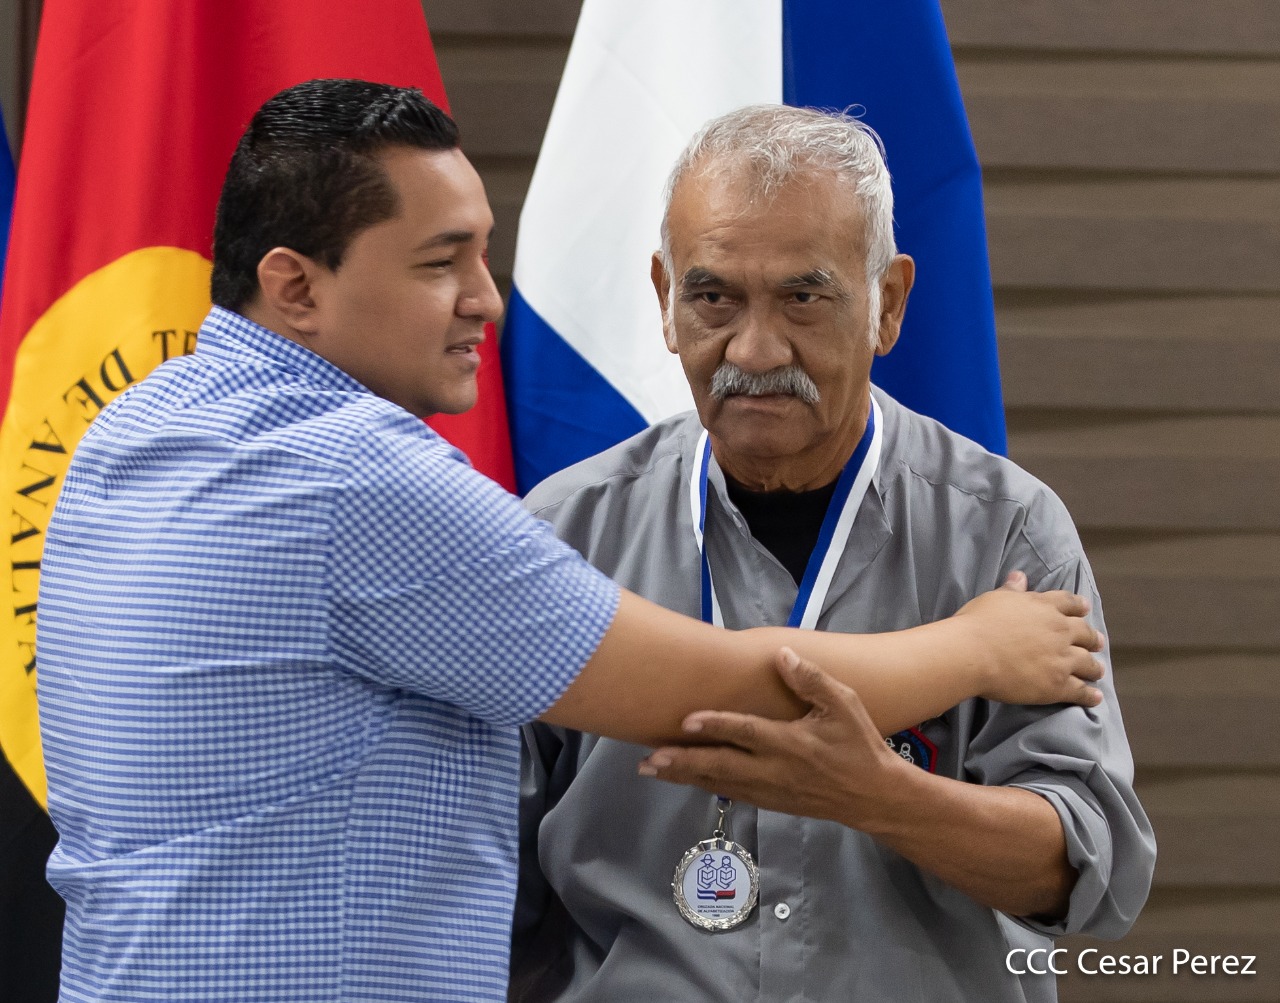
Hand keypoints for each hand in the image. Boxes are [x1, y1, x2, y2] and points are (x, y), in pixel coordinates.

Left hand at [638, 648, 911, 828]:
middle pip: (720, 765)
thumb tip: (781, 656)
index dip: (715, 725)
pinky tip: (684, 779)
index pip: (745, 732)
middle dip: (682, 762)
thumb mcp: (844, 705)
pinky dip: (704, 785)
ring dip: (684, 776)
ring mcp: (770, 790)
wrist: (874, 797)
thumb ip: (812, 681)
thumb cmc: (859, 745)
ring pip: (718, 783)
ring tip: (650, 769)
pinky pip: (730, 793)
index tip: (685, 721)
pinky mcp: (771, 802)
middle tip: (649, 759)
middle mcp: (774, 769)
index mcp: (790, 743)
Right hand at [956, 571, 1103, 707]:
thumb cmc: (978, 623)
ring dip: (1094, 667)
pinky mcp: (1057, 685)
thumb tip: (1020, 576)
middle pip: (1085, 633)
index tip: (1085, 608)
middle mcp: (1059, 631)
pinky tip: (1095, 697)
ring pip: (1087, 663)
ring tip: (1097, 671)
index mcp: (1044, 607)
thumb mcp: (994, 599)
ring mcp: (1061, 659)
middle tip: (1097, 642)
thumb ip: (1012, 590)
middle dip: (1092, 638)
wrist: (972, 654)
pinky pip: (1080, 691)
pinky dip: (1089, 695)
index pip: (1069, 603)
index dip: (1079, 606)